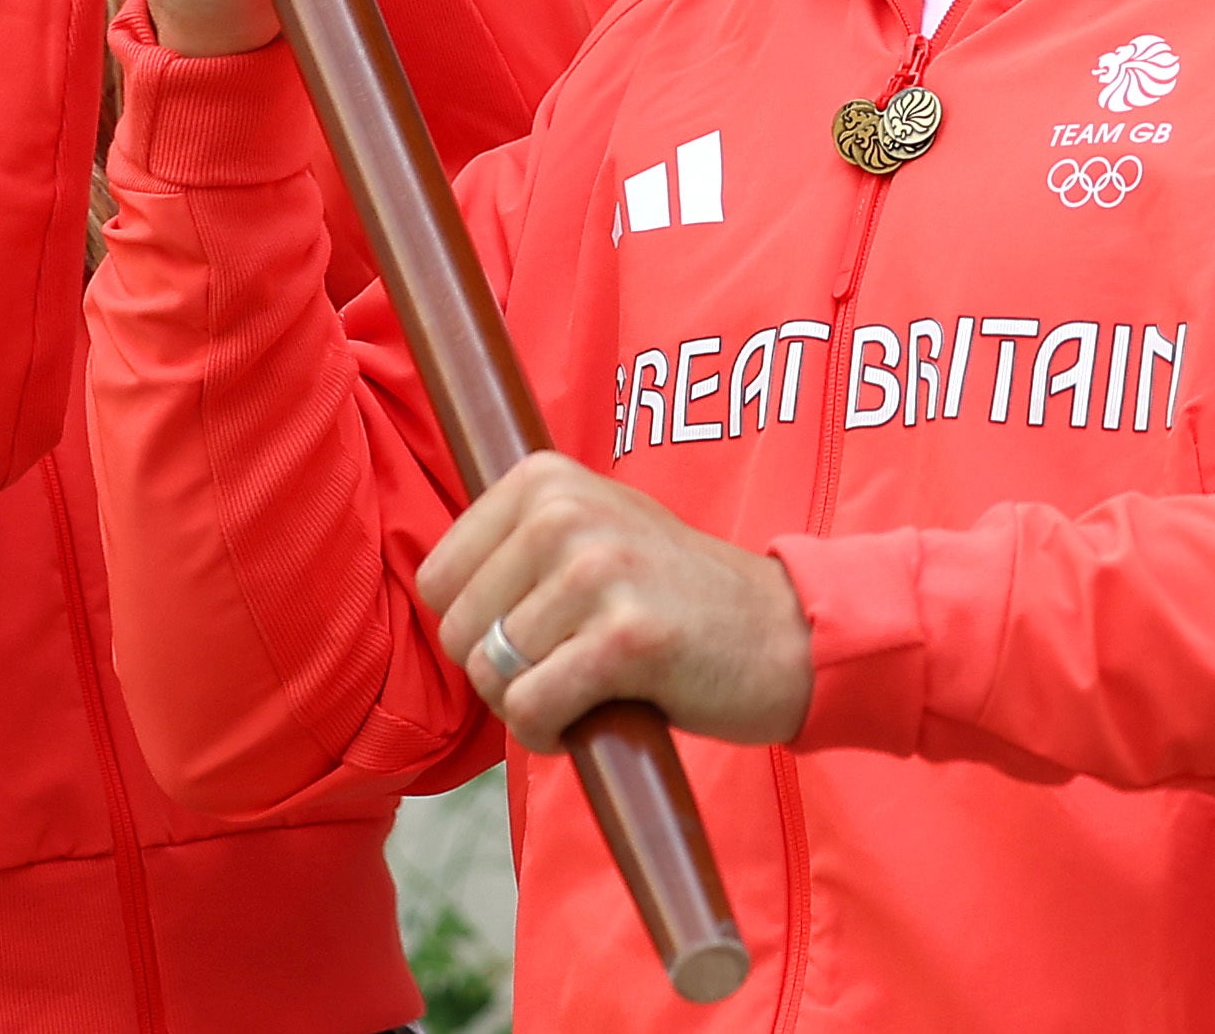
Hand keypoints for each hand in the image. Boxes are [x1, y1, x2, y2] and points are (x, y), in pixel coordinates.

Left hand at [420, 453, 811, 753]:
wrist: (783, 634)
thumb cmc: (675, 596)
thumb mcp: (595, 528)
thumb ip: (517, 542)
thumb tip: (431, 587)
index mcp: (545, 479)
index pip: (437, 578)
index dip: (476, 625)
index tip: (536, 630)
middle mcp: (565, 513)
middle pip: (458, 631)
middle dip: (501, 672)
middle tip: (566, 667)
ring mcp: (596, 573)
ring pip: (492, 675)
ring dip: (531, 705)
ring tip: (588, 687)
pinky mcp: (624, 640)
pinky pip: (532, 709)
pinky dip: (551, 734)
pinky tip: (594, 716)